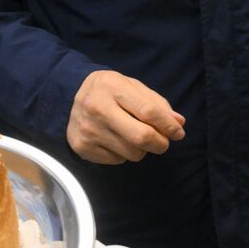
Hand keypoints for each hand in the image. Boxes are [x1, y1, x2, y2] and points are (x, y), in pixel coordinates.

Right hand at [66, 70, 185, 164]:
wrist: (69, 96)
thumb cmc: (109, 91)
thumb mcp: (132, 86)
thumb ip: (157, 103)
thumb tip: (179, 123)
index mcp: (113, 88)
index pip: (148, 111)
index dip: (168, 125)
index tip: (179, 132)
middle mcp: (97, 109)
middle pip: (141, 137)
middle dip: (160, 143)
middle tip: (164, 142)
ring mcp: (88, 130)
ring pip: (132, 153)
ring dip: (142, 149)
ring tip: (135, 136)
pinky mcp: (82, 147)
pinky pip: (118, 160)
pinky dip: (124, 153)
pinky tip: (117, 140)